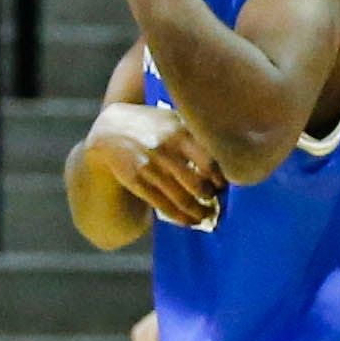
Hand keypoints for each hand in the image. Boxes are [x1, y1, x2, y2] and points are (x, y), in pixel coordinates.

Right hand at [79, 99, 227, 231]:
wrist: (110, 130)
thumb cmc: (152, 125)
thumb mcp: (173, 120)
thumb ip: (196, 134)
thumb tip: (229, 156)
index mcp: (179, 132)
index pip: (210, 162)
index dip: (221, 179)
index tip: (225, 185)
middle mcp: (165, 149)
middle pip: (198, 184)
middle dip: (211, 198)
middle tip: (217, 201)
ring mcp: (149, 166)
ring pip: (182, 199)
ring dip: (199, 213)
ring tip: (207, 215)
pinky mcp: (136, 181)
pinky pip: (163, 206)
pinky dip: (181, 218)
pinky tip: (190, 221)